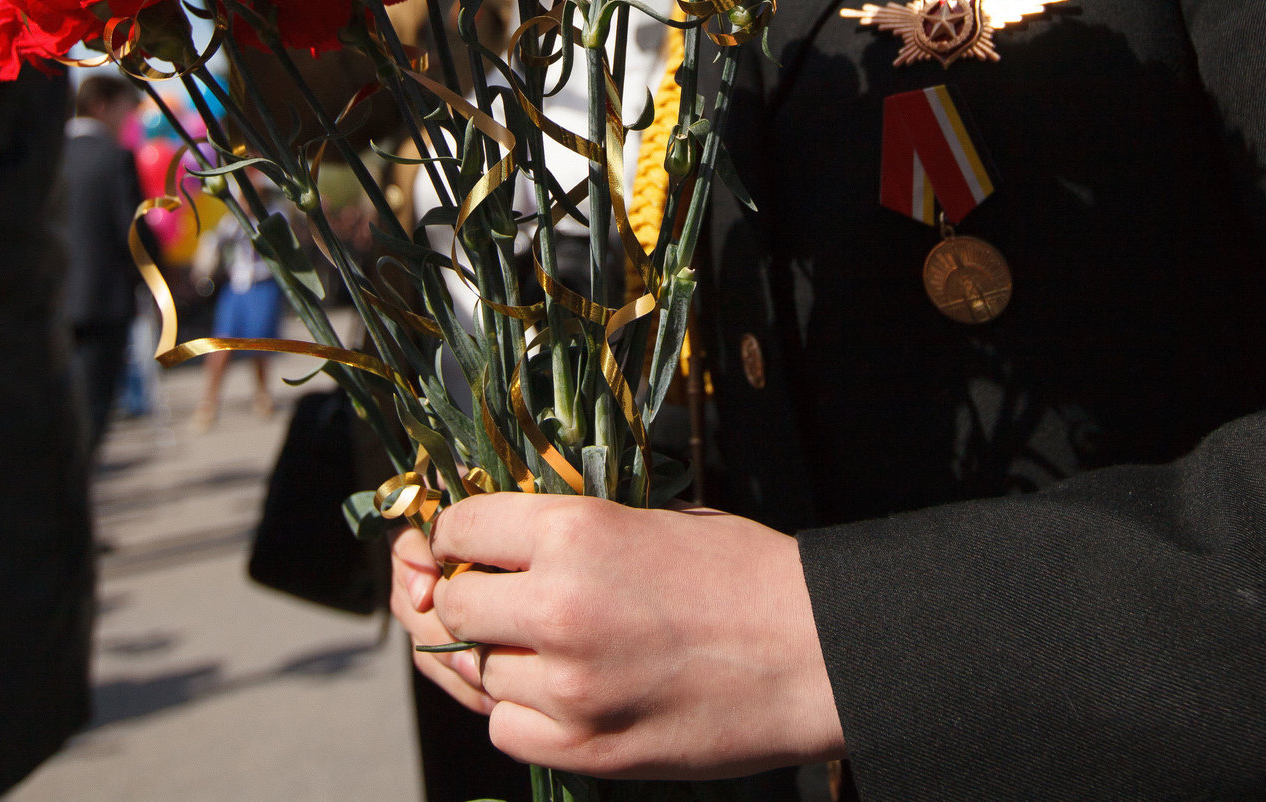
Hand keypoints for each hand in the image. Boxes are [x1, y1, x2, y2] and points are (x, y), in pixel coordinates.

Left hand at [402, 493, 845, 779]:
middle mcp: (558, 605)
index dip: (453, 538)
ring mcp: (568, 684)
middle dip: (465, 601)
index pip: (458, 529)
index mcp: (576, 530)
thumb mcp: (650, 517)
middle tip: (494, 602)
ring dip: (498, 660)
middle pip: (451, 606)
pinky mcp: (586, 747)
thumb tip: (485, 543)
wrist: (814, 652)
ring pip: (475, 673)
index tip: (461, 548)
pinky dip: (522, 714)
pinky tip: (560, 693)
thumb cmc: (741, 575)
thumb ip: (565, 531)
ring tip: (546, 648)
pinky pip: (506, 729)